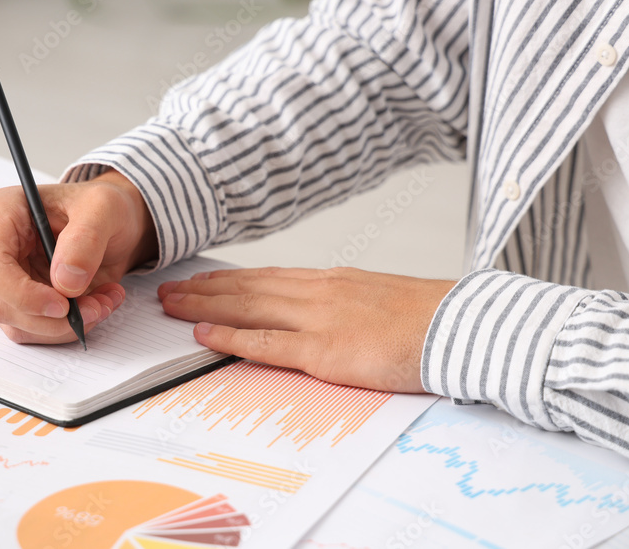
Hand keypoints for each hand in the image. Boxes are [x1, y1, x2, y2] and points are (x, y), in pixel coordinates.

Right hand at [0, 170, 156, 343]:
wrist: (108, 225)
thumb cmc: (97, 208)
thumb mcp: (104, 208)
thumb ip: (86, 239)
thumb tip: (65, 280)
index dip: (24, 294)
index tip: (64, 304)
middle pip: (2, 303)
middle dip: (55, 318)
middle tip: (98, 307)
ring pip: (19, 324)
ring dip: (66, 325)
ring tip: (103, 302)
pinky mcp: (14, 301)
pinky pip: (33, 330)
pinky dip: (67, 328)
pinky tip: (95, 305)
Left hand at [157, 267, 455, 392]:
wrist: (461, 326)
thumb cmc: (426, 317)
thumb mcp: (376, 298)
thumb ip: (342, 303)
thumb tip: (319, 312)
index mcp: (330, 281)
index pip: (265, 277)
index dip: (227, 279)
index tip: (200, 279)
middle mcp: (316, 292)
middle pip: (246, 288)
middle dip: (203, 288)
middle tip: (167, 289)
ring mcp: (317, 319)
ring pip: (246, 307)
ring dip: (204, 306)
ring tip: (171, 305)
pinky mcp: (323, 350)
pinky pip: (265, 343)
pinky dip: (230, 337)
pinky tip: (202, 334)